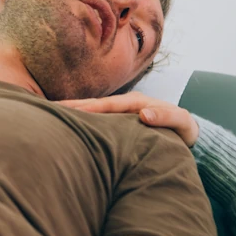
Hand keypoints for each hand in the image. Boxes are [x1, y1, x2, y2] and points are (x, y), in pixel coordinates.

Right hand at [58, 92, 198, 146]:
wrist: (186, 133)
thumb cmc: (184, 129)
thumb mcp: (182, 123)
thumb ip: (166, 116)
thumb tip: (143, 114)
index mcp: (137, 102)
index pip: (109, 105)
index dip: (91, 108)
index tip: (72, 111)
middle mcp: (125, 104)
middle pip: (96, 105)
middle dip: (74, 107)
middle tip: (49, 109)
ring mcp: (120, 113)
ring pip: (94, 112)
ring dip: (74, 113)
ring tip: (50, 115)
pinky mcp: (117, 123)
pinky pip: (97, 121)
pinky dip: (82, 121)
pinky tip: (66, 124)